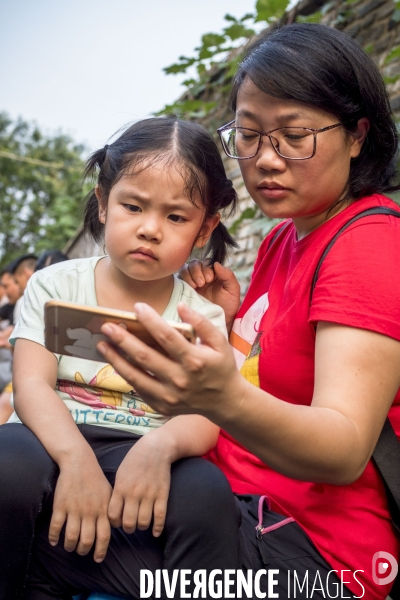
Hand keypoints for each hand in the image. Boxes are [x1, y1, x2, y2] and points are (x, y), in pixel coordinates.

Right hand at [49, 455, 111, 561]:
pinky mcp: (60, 505)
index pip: (104, 536)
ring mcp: (74, 509)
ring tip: (69, 547)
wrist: (79, 462)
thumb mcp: (109, 493)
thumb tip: (116, 527)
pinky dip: (53, 537)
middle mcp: (89, 512)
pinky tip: (54, 541)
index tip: (97, 559)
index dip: (100, 550)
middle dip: (83, 550)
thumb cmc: (95, 479)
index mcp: (103, 509)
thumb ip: (112, 510)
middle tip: (80, 551)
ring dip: (69, 546)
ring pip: (71, 536)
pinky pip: (56, 526)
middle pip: (87, 540)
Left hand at [97, 302, 247, 421]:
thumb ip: (201, 323)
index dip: (150, 320)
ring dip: (116, 359)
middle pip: (145, 356)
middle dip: (123, 339)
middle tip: (106, 326)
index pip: (167, 337)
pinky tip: (115, 361)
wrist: (225, 402)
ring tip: (102, 344)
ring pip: (135, 376)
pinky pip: (138, 389)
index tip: (137, 306)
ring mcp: (169, 396)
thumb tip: (181, 306)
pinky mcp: (162, 406)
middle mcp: (180, 379)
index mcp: (194, 360)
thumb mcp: (219, 342)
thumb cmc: (221, 367)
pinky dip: (125, 375)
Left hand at [108, 434, 171, 536]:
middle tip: (130, 525)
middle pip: (128, 523)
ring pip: (143, 522)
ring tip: (141, 523)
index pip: (113, 515)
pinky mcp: (162, 495)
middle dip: (128, 528)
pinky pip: (160, 517)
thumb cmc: (135, 460)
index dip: (114, 523)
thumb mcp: (121, 473)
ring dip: (141, 526)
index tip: (117, 521)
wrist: (156, 448)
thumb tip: (113, 511)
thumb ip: (117, 492)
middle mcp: (134, 493)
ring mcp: (149, 495)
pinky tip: (155, 532)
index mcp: (121, 488)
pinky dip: (157, 528)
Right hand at [179, 261, 239, 329]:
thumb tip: (216, 263)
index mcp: (214, 272)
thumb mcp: (232, 290)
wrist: (219, 321)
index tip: (210, 279)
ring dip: (189, 274)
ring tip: (195, 286)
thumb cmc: (228, 306)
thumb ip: (228, 275)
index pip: (207, 262)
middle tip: (202, 283)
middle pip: (195, 263)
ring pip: (185, 268)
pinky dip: (183, 278)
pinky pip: (179, 278)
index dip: (207, 268)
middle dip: (197, 271)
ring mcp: (192, 281)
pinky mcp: (184, 289)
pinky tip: (190, 287)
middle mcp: (202, 275)